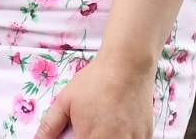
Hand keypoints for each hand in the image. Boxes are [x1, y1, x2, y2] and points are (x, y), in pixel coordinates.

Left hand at [35, 55, 151, 138]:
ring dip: (109, 138)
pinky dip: (124, 137)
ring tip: (105, 123)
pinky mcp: (146, 137)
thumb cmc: (95, 81)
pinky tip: (120, 124)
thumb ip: (50, 126)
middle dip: (90, 137)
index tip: (77, 134)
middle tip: (91, 125)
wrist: (128, 65)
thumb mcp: (66, 101)